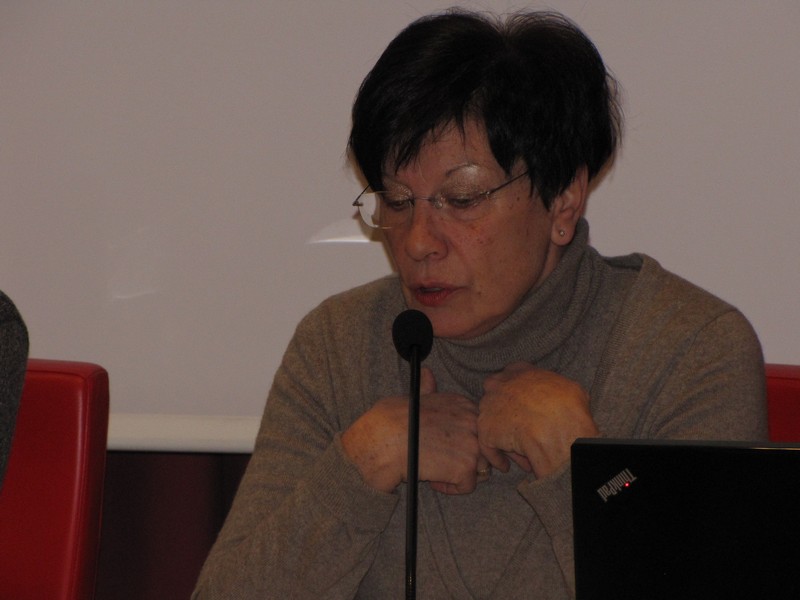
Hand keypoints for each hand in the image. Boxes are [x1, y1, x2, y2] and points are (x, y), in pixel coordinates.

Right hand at [342, 368, 491, 494]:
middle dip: (469, 458)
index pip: (480, 427)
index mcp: (462, 404)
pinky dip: (451, 488)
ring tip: (437, 470)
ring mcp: (472, 444)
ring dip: (461, 474)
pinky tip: (432, 480)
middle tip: (444, 462)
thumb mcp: (413, 397)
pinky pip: (467, 486)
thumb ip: (429, 390)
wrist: (381, 442)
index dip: (465, 440)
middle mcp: (472, 421)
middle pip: (485, 448)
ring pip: (482, 468)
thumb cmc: (390, 420)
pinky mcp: (466, 468)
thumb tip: (428, 374)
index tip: (448, 446)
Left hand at [478, 362, 598, 478]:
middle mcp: (500, 384)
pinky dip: (496, 457)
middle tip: (520, 430)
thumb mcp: (569, 388)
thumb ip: (554, 387)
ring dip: (505, 437)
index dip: (518, 394)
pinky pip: (488, 445)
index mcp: (519, 371)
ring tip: (521, 454)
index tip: (525, 407)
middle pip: (498, 398)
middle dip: (506, 413)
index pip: (511, 376)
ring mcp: (489, 406)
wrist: (558, 428)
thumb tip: (559, 395)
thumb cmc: (568, 408)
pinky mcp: (486, 429)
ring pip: (494, 423)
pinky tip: (506, 466)